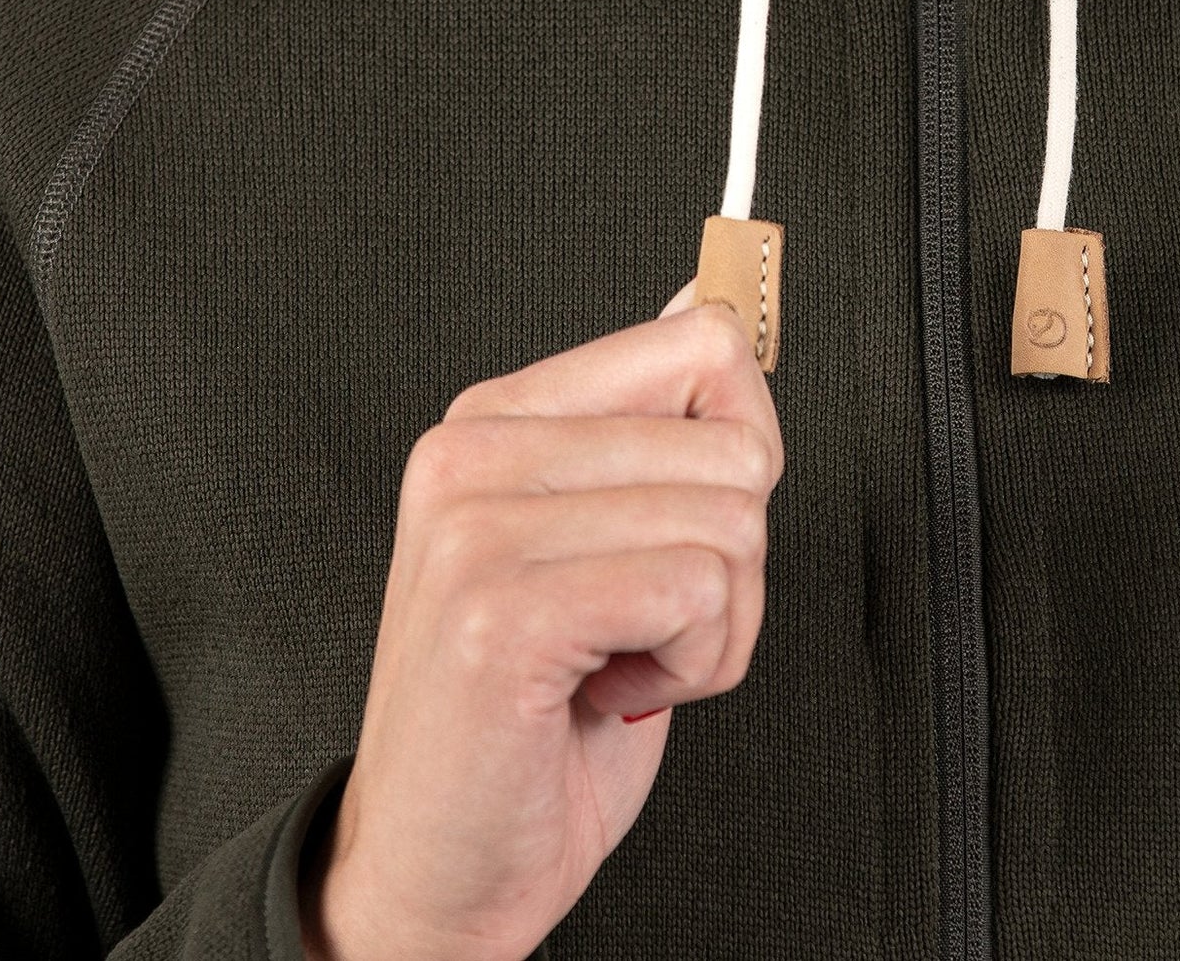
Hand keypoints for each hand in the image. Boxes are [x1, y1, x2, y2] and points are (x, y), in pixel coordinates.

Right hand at [298, 280, 783, 960]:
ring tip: (620, 658)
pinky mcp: (499, 608)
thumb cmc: (532, 713)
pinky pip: (700, 591)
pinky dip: (695, 665)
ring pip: (730, 522)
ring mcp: (477, 526)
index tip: (682, 520)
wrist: (439, 869)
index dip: (740, 449)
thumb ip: (646, 427)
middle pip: (735, 444)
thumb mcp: (601, 540)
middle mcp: (475, 451)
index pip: (700, 342)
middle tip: (639, 621)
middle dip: (730, 560)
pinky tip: (611, 689)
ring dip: (714, 624)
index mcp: (499, 416)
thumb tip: (702, 310)